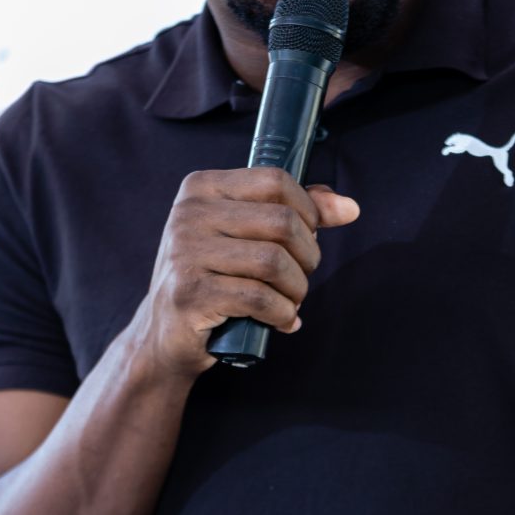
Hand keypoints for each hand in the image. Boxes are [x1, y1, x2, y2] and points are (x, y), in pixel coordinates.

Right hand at [135, 167, 359, 379]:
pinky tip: (282, 320)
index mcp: (202, 188)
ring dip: (297, 289)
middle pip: (282, 222)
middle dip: (307, 256)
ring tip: (291, 301)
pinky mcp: (190, 293)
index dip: (308, 211)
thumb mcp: (245, 234)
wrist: (165, 333)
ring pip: (274, 262)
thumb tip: (349, 207)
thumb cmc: (214, 277)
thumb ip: (294, 212)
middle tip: (301, 276)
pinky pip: (259, 298)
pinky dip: (282, 314)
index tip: (309, 236)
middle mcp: (189, 213)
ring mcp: (185, 253)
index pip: (275, 181)